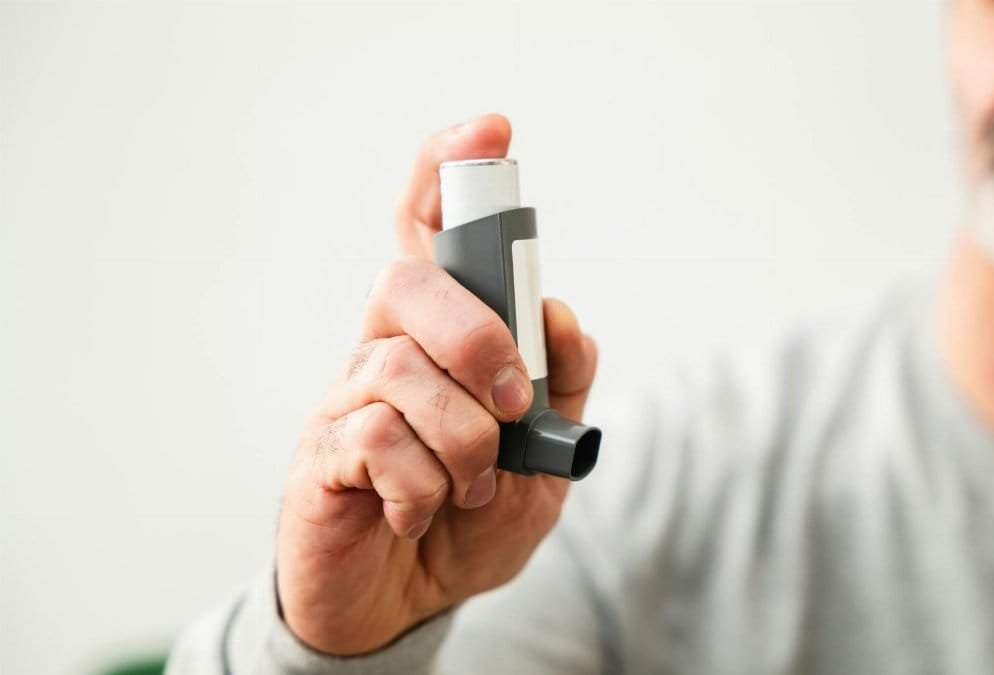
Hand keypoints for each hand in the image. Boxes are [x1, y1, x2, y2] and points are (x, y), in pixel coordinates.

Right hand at [276, 114, 598, 654]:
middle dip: (475, 335)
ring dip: (463, 437)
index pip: (426, 234)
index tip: (489, 130)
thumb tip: (559, 314)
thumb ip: (560, 390)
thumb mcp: (544, 462)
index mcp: (440, 340)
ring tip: (473, 487)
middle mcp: (385, 353)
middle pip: (405, 282)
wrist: (409, 606)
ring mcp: (347, 402)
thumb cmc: (470, 522)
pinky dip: (423, 484)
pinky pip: (375, 440)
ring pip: (399, 369)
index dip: (447, 175)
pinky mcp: (322, 457)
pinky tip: (423, 509)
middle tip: (511, 400)